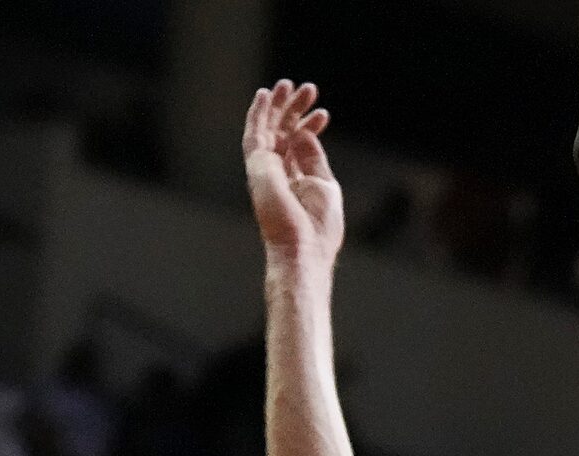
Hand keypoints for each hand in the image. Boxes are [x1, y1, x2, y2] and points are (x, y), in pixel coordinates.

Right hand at [243, 79, 342, 263]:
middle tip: (309, 88)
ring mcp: (265, 172)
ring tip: (289, 84)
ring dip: (278, 105)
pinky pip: (254, 134)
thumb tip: (304, 131)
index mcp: (295, 183)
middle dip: (295, 110)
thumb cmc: (318, 227)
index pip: (299, 147)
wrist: (302, 248)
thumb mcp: (324, 184)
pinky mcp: (257, 168)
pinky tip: (265, 94)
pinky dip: (258, 113)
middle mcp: (277, 176)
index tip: (323, 114)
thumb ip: (313, 157)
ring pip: (268, 130)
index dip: (310, 127)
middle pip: (283, 135)